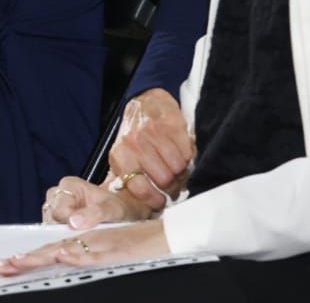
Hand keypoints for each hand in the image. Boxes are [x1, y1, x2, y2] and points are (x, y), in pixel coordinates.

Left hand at [0, 220, 168, 276]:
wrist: (166, 236)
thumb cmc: (137, 244)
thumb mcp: (108, 249)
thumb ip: (86, 256)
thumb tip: (61, 262)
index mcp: (86, 242)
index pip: (52, 250)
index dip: (29, 257)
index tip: (7, 264)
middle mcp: (89, 242)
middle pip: (53, 250)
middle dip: (26, 260)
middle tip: (2, 267)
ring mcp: (101, 246)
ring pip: (67, 251)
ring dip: (43, 256)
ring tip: (19, 261)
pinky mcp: (116, 251)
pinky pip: (94, 255)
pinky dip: (78, 255)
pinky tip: (64, 256)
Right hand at [40, 175, 150, 228]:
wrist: (125, 213)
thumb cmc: (118, 208)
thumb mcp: (111, 209)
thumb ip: (94, 214)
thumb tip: (73, 222)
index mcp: (69, 185)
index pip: (58, 210)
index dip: (68, 224)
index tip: (81, 231)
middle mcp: (59, 194)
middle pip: (51, 218)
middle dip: (65, 230)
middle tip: (84, 235)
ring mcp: (56, 207)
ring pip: (50, 227)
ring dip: (64, 236)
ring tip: (83, 237)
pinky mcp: (57, 221)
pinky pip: (53, 232)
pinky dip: (63, 239)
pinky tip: (77, 241)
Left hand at [106, 88, 192, 210]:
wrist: (144, 101)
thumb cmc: (133, 135)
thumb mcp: (121, 156)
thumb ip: (124, 179)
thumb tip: (124, 209)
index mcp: (120, 155)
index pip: (139, 187)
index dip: (154, 200)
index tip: (161, 203)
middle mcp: (135, 143)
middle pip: (163, 180)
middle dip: (171, 187)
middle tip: (173, 186)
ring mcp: (154, 133)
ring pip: (178, 168)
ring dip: (182, 173)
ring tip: (178, 171)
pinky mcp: (171, 124)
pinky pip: (188, 152)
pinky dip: (189, 158)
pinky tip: (183, 155)